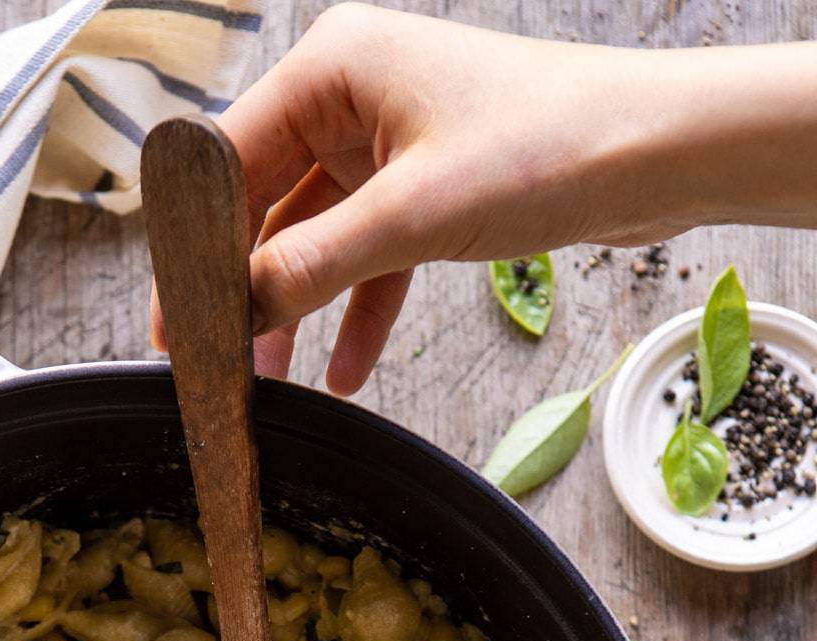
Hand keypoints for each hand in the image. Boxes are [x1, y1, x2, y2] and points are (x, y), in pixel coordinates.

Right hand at [155, 6, 816, 393]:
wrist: (658, 153)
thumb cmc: (549, 147)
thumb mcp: (412, 216)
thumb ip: (313, 264)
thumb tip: (237, 309)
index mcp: (333, 67)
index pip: (227, 158)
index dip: (193, 244)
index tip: (175, 320)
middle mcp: (352, 95)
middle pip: (263, 201)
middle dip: (240, 285)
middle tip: (211, 360)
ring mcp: (389, 142)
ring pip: (312, 237)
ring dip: (292, 309)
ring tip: (268, 381)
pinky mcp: (426, 187)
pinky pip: (367, 258)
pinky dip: (355, 312)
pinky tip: (343, 374)